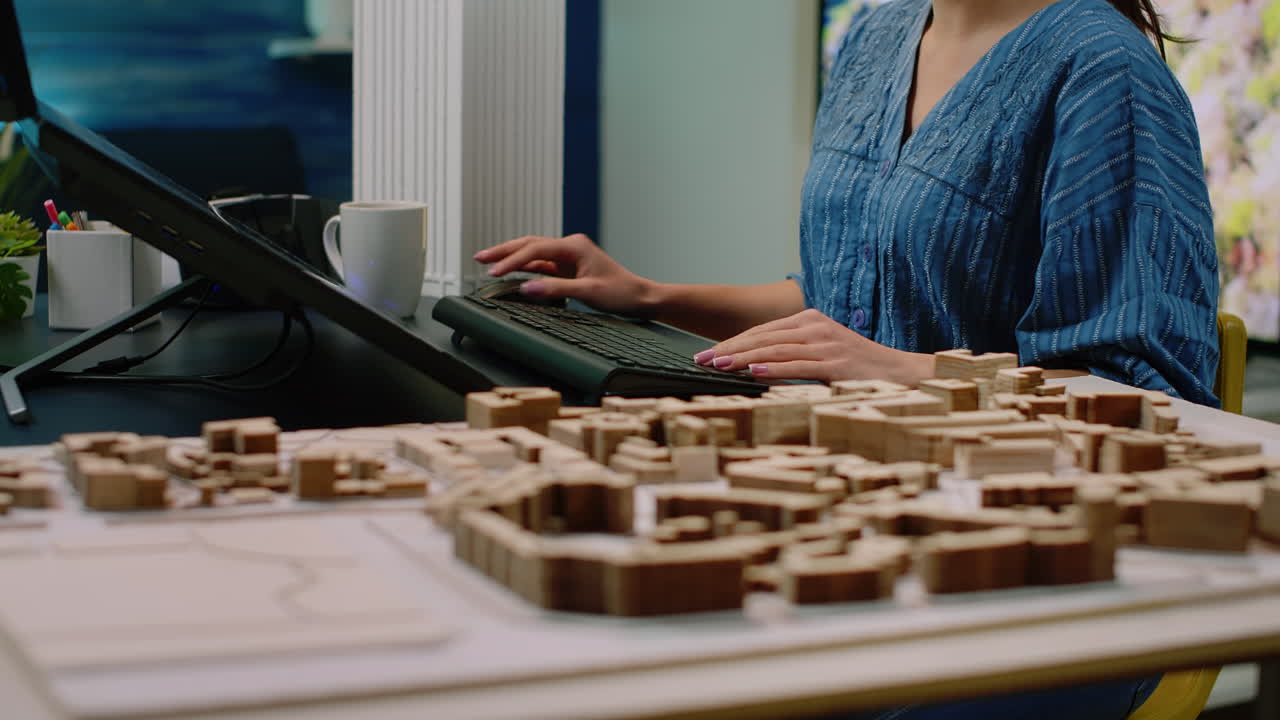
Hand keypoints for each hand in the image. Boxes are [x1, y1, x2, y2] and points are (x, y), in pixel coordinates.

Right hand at [474, 234, 657, 314]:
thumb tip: (525, 289)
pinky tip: (510, 273)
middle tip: (479, 258)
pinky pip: (540, 265)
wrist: (640, 297)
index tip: (493, 272)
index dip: (511, 260)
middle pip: (529, 244)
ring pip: (532, 253)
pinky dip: (523, 269)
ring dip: (511, 258)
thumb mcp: (588, 293)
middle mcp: (569, 247)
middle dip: (503, 251)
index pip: (535, 249)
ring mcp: (568, 257)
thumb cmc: (621, 293)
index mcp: (574, 246)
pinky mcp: (568, 269)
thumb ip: (555, 290)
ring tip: (487, 263)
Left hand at [694, 309, 934, 385]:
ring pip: (775, 350)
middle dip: (728, 348)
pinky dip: (772, 368)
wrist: (901, 374)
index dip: (731, 342)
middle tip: (700, 360)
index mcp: (809, 321)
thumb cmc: (858, 369)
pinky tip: (752, 371)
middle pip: (762, 337)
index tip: (705, 353)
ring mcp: (826, 344)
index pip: (761, 331)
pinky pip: (798, 365)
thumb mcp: (821, 356)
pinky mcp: (836, 363)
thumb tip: (752, 367)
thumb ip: (791, 356)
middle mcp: (815, 327)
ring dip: (742, 357)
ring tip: (717, 365)